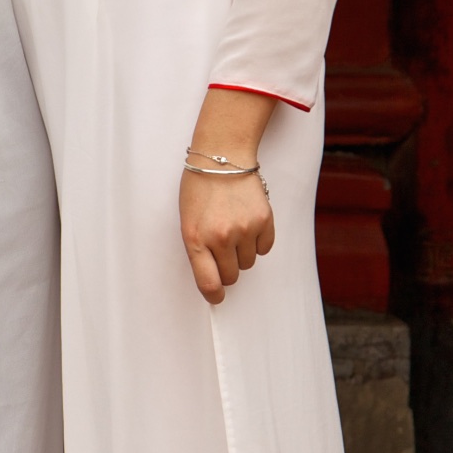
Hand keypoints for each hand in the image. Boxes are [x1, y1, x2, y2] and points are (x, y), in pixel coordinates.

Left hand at [180, 166, 274, 305]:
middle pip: (231, 276)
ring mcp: (244, 229)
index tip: (217, 296)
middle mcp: (220, 237)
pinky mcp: (264, 220)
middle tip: (222, 249)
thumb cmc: (200, 188)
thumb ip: (198, 249)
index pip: (209, 283)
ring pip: (248, 263)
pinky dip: (258, 241)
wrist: (223, 156)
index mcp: (195, 238)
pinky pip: (264, 248)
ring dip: (241, 253)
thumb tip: (214, 279)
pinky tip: (248, 223)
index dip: (214, 295)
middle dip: (227, 268)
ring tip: (233, 229)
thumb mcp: (187, 220)